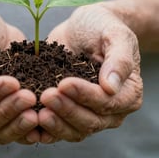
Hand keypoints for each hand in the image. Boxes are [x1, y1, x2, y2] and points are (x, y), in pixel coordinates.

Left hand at [38, 2, 142, 142]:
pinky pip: (58, 129)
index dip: (85, 95)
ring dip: (55, 123)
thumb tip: (111, 87)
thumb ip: (119, 59)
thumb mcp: (115, 34)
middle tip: (46, 96)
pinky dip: (44, 130)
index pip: (107, 102)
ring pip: (74, 131)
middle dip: (67, 110)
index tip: (64, 83)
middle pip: (90, 121)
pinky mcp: (68, 113)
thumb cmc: (103, 27)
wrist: (83, 27)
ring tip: (37, 111)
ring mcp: (89, 114)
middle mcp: (111, 110)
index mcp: (128, 93)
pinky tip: (30, 122)